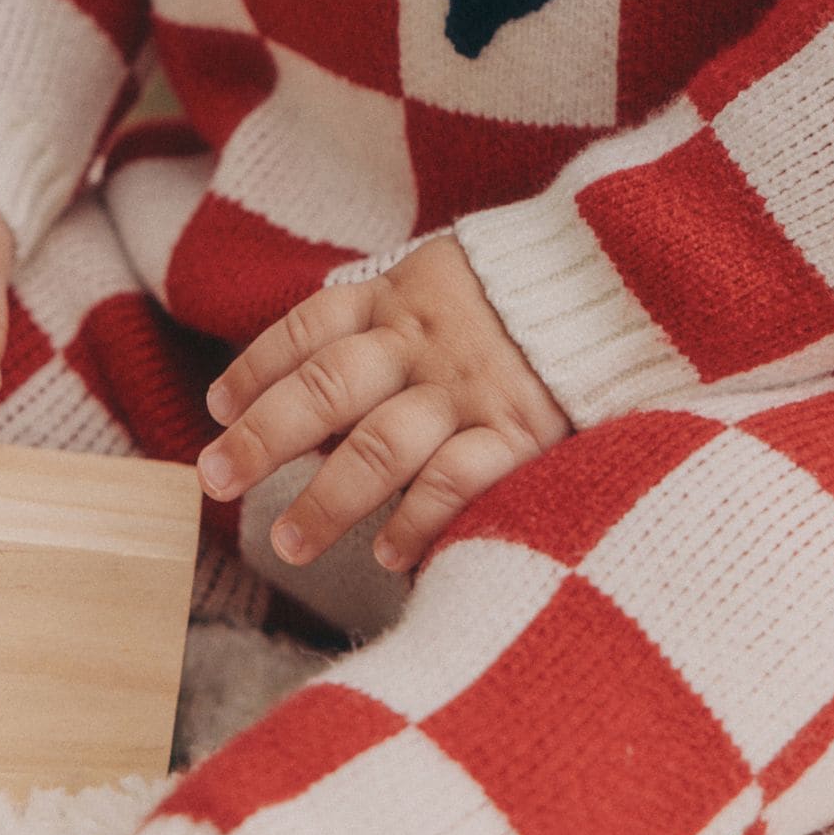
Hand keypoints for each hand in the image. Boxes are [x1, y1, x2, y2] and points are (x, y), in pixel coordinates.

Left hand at [198, 232, 571, 574]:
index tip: (216, 408)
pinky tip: (385, 555)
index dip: (257, 366)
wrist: (618, 280)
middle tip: (215, 480)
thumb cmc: (513, 296)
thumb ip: (378, 320)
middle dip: (264, 436)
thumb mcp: (439, 279)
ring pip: (381, 445)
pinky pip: (457, 480)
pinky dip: (416, 519)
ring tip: (286, 543)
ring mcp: (470, 389)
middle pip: (327, 387)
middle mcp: (424, 343)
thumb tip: (297, 382)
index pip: (309, 327)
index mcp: (400, 297)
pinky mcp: (522, 431)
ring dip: (327, 499)